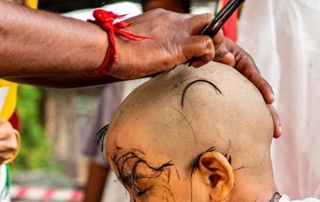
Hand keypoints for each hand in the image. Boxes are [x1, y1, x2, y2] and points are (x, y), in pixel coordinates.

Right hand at [109, 12, 223, 78]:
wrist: (107, 48)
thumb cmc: (114, 51)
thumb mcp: (135, 45)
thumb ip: (147, 47)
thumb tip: (143, 58)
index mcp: (161, 19)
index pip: (188, 23)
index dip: (195, 36)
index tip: (191, 54)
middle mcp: (172, 20)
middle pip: (205, 20)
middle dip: (209, 36)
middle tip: (199, 57)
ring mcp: (177, 31)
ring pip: (212, 27)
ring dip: (212, 45)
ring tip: (198, 62)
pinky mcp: (180, 45)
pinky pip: (208, 43)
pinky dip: (208, 55)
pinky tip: (196, 65)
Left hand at [216, 38, 281, 137]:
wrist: (200, 46)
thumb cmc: (206, 43)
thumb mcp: (213, 43)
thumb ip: (217, 50)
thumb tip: (229, 60)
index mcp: (242, 61)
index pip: (254, 75)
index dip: (263, 87)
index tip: (270, 99)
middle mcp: (245, 76)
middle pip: (260, 95)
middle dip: (270, 113)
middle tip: (277, 130)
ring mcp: (241, 87)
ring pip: (255, 104)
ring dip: (264, 120)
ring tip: (275, 134)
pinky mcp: (234, 95)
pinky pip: (242, 109)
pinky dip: (247, 120)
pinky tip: (254, 135)